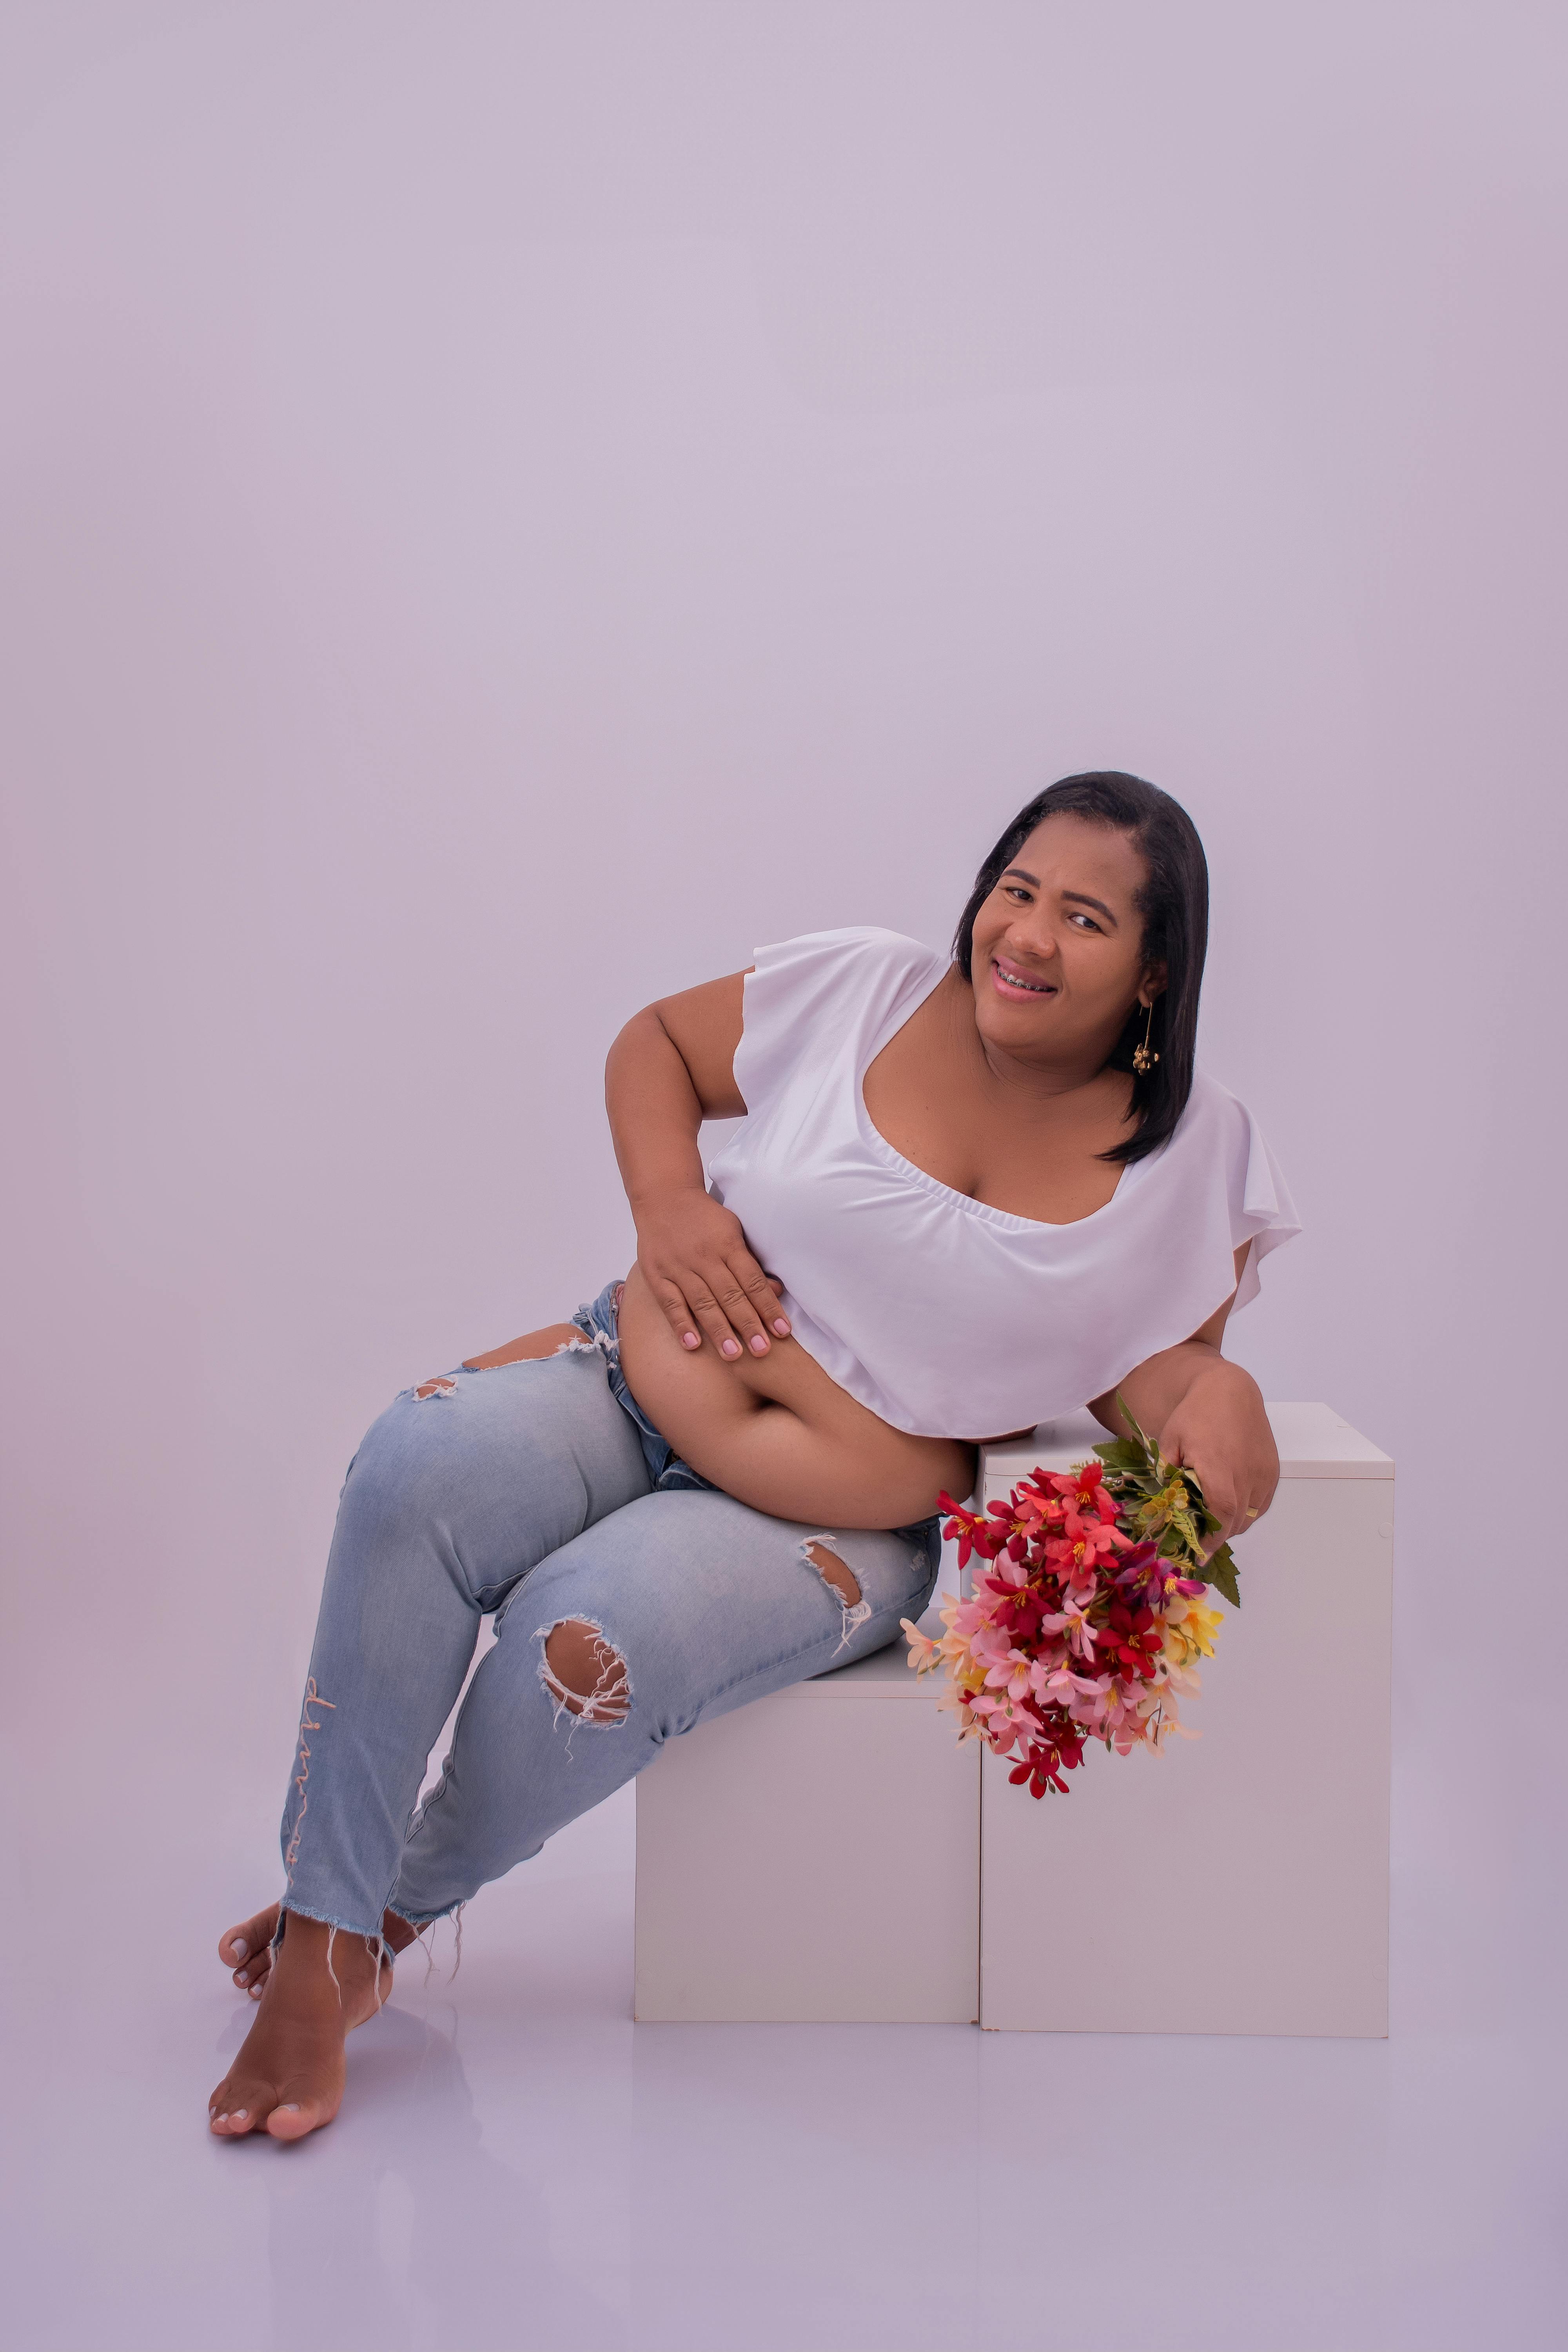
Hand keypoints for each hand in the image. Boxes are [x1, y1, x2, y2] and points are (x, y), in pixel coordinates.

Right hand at [634, 1188, 791, 1361]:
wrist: (664, 1197)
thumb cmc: (706, 1219)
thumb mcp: (734, 1230)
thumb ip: (751, 1262)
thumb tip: (776, 1290)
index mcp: (728, 1245)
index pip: (753, 1281)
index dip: (768, 1307)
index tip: (782, 1331)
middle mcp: (705, 1257)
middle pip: (731, 1295)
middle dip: (748, 1324)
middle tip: (762, 1350)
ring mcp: (679, 1267)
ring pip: (703, 1302)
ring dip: (719, 1330)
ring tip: (734, 1355)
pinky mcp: (657, 1274)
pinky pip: (670, 1303)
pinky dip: (681, 1324)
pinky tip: (693, 1345)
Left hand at [1158, 1359, 1277, 1551]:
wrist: (1230, 1390)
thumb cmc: (1194, 1414)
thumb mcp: (1170, 1442)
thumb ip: (1168, 1476)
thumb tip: (1164, 1508)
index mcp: (1219, 1468)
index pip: (1221, 1515)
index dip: (1210, 1540)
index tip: (1197, 1553)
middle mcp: (1246, 1474)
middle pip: (1235, 1522)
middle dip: (1216, 1535)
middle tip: (1197, 1539)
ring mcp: (1263, 1474)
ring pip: (1250, 1516)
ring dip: (1231, 1523)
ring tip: (1211, 1519)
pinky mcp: (1272, 1472)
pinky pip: (1261, 1504)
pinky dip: (1246, 1510)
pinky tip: (1229, 1501)